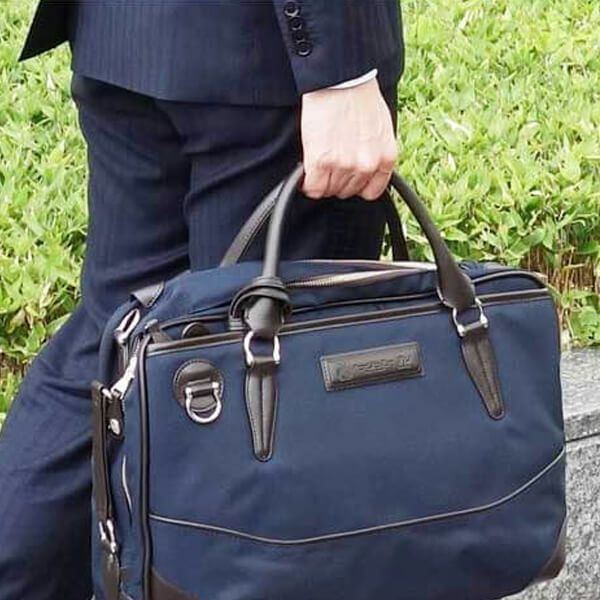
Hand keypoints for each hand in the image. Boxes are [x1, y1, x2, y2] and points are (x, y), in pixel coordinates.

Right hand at [300, 78, 396, 200]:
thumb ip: (376, 152)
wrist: (340, 79)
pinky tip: (306, 172)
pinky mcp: (321, 162)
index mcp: (385, 158)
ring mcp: (344, 165)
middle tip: (329, 165)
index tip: (347, 179)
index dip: (356, 186)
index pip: (371, 192)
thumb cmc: (359, 95)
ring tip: (318, 163)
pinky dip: (307, 183)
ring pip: (328, 191)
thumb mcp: (381, 128)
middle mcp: (367, 165)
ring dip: (321, 180)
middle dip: (337, 180)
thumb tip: (363, 167)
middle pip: (347, 191)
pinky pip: (312, 188)